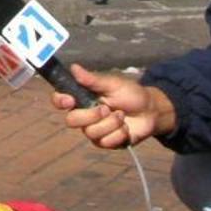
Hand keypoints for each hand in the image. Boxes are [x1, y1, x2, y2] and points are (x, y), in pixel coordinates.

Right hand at [51, 66, 176, 148]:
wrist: (151, 112)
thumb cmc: (131, 93)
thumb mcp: (113, 84)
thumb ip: (92, 79)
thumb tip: (73, 67)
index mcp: (83, 97)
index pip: (61, 100)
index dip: (60, 101)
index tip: (70, 100)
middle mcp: (85, 115)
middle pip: (72, 120)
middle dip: (91, 115)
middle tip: (107, 108)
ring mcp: (94, 130)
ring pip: (91, 133)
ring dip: (111, 124)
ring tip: (122, 116)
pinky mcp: (106, 142)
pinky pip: (105, 142)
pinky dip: (119, 134)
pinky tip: (126, 128)